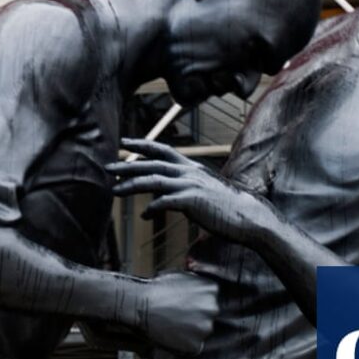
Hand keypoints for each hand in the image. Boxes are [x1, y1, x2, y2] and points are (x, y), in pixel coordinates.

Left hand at [108, 138, 276, 245]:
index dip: (142, 144)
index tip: (124, 143)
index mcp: (192, 167)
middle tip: (108, 167)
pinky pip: (166, 202)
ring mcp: (190, 186)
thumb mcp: (202, 193)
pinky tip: (145, 215)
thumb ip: (181, 193)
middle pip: (152, 164)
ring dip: (132, 185)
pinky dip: (153, 208)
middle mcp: (189, 172)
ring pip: (154, 181)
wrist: (249, 216)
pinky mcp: (193, 202)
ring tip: (115, 191)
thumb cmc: (227, 207)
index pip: (162, 150)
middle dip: (127, 165)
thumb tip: (157, 203)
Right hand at [141, 272, 217, 354]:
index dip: (198, 302)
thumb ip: (197, 284)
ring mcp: (205, 327)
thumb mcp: (183, 276)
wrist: (141, 305)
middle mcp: (213, 308)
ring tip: (173, 324)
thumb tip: (202, 289)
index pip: (212, 298)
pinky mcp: (196, 345)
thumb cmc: (157, 289)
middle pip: (209, 315)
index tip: (186, 303)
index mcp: (212, 289)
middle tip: (178, 315)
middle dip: (197, 316)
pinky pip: (194, 346)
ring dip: (191, 330)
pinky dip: (185, 343)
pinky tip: (173, 334)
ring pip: (202, 331)